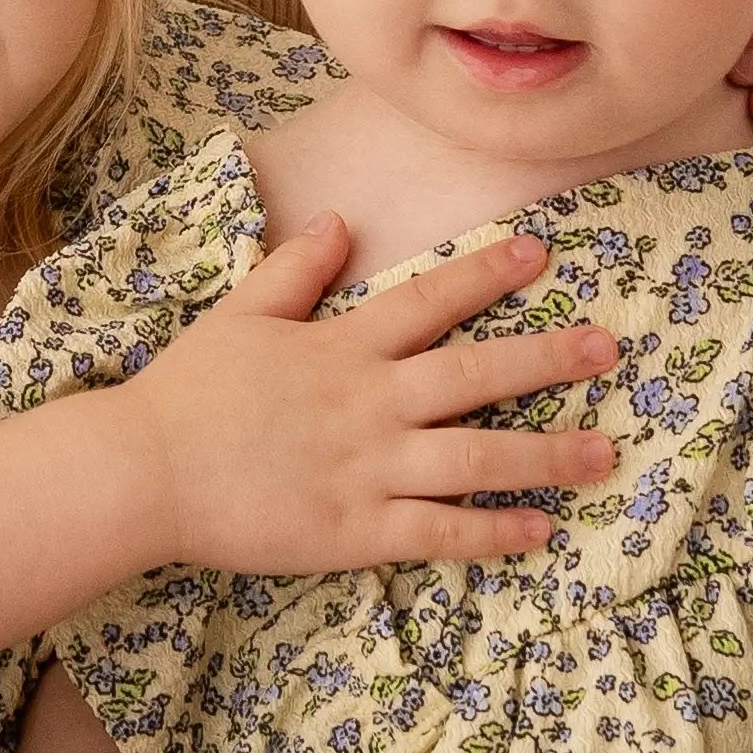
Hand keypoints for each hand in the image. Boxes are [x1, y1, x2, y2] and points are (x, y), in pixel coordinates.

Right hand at [121, 207, 622, 573]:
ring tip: (603, 453)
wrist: (144, 473)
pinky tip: (539, 530)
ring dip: (545, 454)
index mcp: (341, 347)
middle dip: (547, 359)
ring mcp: (368, 468)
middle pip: (475, 374)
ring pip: (475, 457)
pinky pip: (440, 531)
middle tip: (608, 349)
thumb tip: (340, 221)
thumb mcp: (237, 315)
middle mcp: (369, 402)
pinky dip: (492, 531)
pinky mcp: (358, 530)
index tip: (539, 254)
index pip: (427, 300)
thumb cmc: (186, 394)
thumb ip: (293, 271)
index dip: (485, 274)